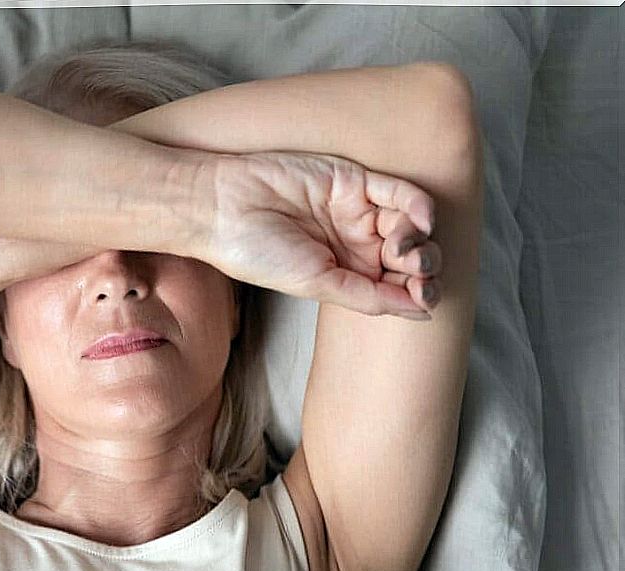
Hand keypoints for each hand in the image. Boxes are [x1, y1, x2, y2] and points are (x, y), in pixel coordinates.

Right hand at [203, 152, 440, 318]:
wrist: (225, 210)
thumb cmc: (258, 254)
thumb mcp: (318, 285)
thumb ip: (371, 297)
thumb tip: (423, 310)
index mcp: (345, 274)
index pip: (397, 285)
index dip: (418, 291)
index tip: (424, 296)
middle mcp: (355, 243)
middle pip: (410, 256)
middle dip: (421, 265)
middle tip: (412, 270)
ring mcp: (356, 212)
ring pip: (410, 224)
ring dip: (419, 238)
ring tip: (401, 247)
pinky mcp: (354, 181)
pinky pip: (398, 192)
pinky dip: (418, 205)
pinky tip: (420, 220)